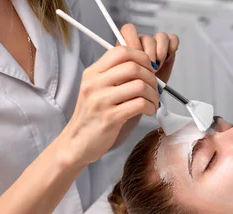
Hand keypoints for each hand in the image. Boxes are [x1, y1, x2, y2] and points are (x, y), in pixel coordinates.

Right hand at [59, 46, 159, 166]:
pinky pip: (139, 104)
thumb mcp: (98, 90)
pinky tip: (148, 111)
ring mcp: (101, 100)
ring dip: (153, 94)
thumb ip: (115, 76)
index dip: (142, 57)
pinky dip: (150, 107)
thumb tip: (144, 66)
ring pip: (139, 86)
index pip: (121, 51)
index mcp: (92, 73)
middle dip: (152, 78)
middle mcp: (94, 83)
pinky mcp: (110, 117)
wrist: (77, 142)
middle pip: (134, 67)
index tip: (149, 69)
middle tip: (155, 89)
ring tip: (153, 102)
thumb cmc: (93, 116)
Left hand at [120, 24, 179, 84]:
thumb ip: (123, 63)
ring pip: (161, 37)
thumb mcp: (124, 75)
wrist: (147, 93)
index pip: (128, 30)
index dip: (133, 43)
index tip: (136, 60)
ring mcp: (155, 44)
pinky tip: (167, 58)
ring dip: (160, 53)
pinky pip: (172, 39)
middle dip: (149, 54)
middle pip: (147, 38)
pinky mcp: (168, 48)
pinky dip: (172, 47)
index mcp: (127, 44)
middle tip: (149, 68)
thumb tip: (125, 56)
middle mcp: (141, 42)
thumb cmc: (134, 84)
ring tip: (158, 66)